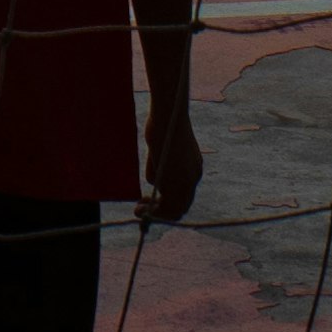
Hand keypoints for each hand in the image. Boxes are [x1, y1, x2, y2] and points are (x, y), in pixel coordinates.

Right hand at [140, 106, 201, 225]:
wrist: (168, 117)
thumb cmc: (164, 125)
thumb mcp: (165, 149)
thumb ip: (164, 166)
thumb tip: (155, 182)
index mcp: (193, 169)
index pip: (184, 194)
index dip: (168, 201)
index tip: (152, 200)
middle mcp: (193, 178)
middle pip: (181, 207)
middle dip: (161, 211)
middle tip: (142, 208)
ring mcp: (186, 183)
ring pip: (173, 209)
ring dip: (155, 214)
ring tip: (138, 211)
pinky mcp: (176, 184)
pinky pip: (164, 206)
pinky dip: (152, 212)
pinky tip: (140, 207)